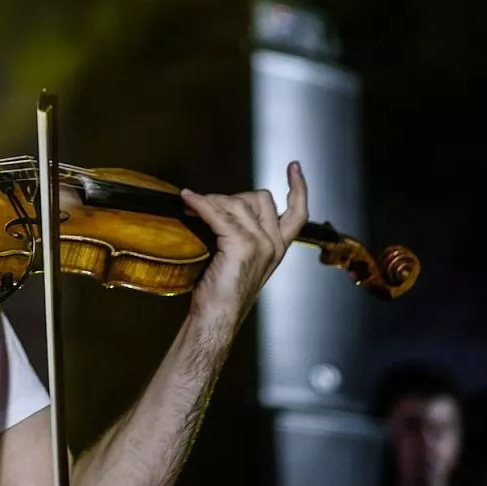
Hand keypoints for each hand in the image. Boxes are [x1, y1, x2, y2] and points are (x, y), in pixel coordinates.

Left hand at [180, 162, 308, 326]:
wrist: (217, 318)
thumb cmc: (221, 294)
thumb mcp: (240, 260)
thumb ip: (242, 235)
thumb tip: (219, 207)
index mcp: (278, 248)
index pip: (298, 212)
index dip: (299, 187)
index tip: (294, 167)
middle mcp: (274, 244)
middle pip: (259, 198)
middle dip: (231, 197)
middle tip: (206, 208)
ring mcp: (260, 244)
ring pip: (236, 203)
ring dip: (211, 202)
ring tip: (192, 208)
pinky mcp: (240, 246)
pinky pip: (217, 214)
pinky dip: (200, 203)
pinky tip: (188, 199)